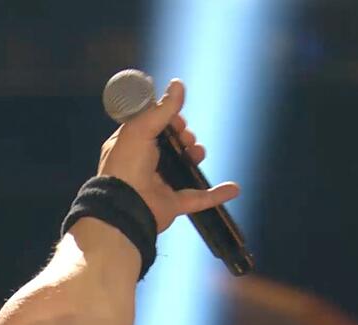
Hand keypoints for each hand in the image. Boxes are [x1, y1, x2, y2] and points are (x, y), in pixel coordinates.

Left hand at [97, 79, 239, 232]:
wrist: (124, 207)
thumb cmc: (125, 166)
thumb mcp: (141, 128)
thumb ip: (162, 108)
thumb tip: (177, 84)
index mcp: (131, 145)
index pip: (154, 126)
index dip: (168, 120)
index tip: (176, 119)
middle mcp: (144, 164)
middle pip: (172, 144)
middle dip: (184, 136)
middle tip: (184, 137)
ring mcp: (160, 184)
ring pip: (185, 166)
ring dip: (196, 155)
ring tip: (196, 153)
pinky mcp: (173, 204)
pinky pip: (199, 198)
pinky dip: (216, 193)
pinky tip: (233, 188)